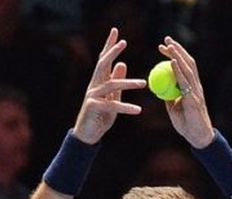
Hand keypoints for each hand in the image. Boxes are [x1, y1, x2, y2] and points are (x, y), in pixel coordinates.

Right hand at [71, 27, 145, 145]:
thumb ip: (116, 81)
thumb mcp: (111, 97)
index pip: (104, 59)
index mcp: (99, 81)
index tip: (116, 31)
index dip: (109, 45)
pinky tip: (138, 110)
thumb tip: (122, 64)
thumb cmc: (100, 115)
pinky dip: (126, 108)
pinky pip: (112, 106)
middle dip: (112, 52)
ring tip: (143, 84)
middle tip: (123, 42)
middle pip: (102, 64)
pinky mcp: (94, 107)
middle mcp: (94, 85)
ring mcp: (92, 96)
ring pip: (111, 85)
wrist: (88, 134)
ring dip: (128, 83)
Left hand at [158, 36, 214, 147]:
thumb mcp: (174, 108)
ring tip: (169, 44)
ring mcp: (196, 91)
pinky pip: (185, 81)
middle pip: (187, 62)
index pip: (184, 66)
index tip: (163, 47)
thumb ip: (169, 96)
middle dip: (177, 49)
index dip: (175, 55)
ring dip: (178, 55)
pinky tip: (172, 62)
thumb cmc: (187, 125)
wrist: (198, 138)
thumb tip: (159, 87)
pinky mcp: (194, 98)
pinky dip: (178, 70)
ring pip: (187, 68)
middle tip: (166, 39)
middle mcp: (196, 86)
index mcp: (191, 87)